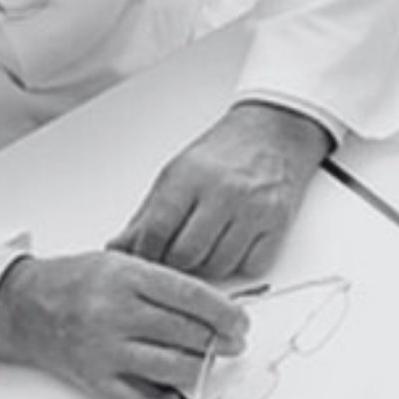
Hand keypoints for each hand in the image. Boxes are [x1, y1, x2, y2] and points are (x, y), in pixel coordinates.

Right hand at [0, 250, 246, 398]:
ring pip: (172, 368)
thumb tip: (217, 308)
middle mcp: (115, 313)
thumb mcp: (121, 263)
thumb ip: (164, 283)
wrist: (23, 306)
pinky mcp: (95, 381)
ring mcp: (104, 350)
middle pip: (188, 333)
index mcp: (125, 277)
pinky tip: (171, 394)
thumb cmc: (77, 282)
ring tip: (206, 363)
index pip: (191, 296)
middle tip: (231, 344)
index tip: (240, 323)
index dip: (225, 313)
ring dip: (199, 370)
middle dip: (219, 342)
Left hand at [113, 102, 333, 281]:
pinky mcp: (279, 222)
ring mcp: (254, 208)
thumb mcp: (177, 172)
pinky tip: (234, 244)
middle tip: (174, 258)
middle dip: (175, 265)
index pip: (157, 231)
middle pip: (187, 255)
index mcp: (190, 176)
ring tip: (205, 247)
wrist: (274, 131)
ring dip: (207, 266)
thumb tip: (119, 247)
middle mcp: (223, 191)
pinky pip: (251, 266)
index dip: (146, 253)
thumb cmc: (224, 151)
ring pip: (219, 266)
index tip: (145, 258)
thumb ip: (148, 214)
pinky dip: (239, 263)